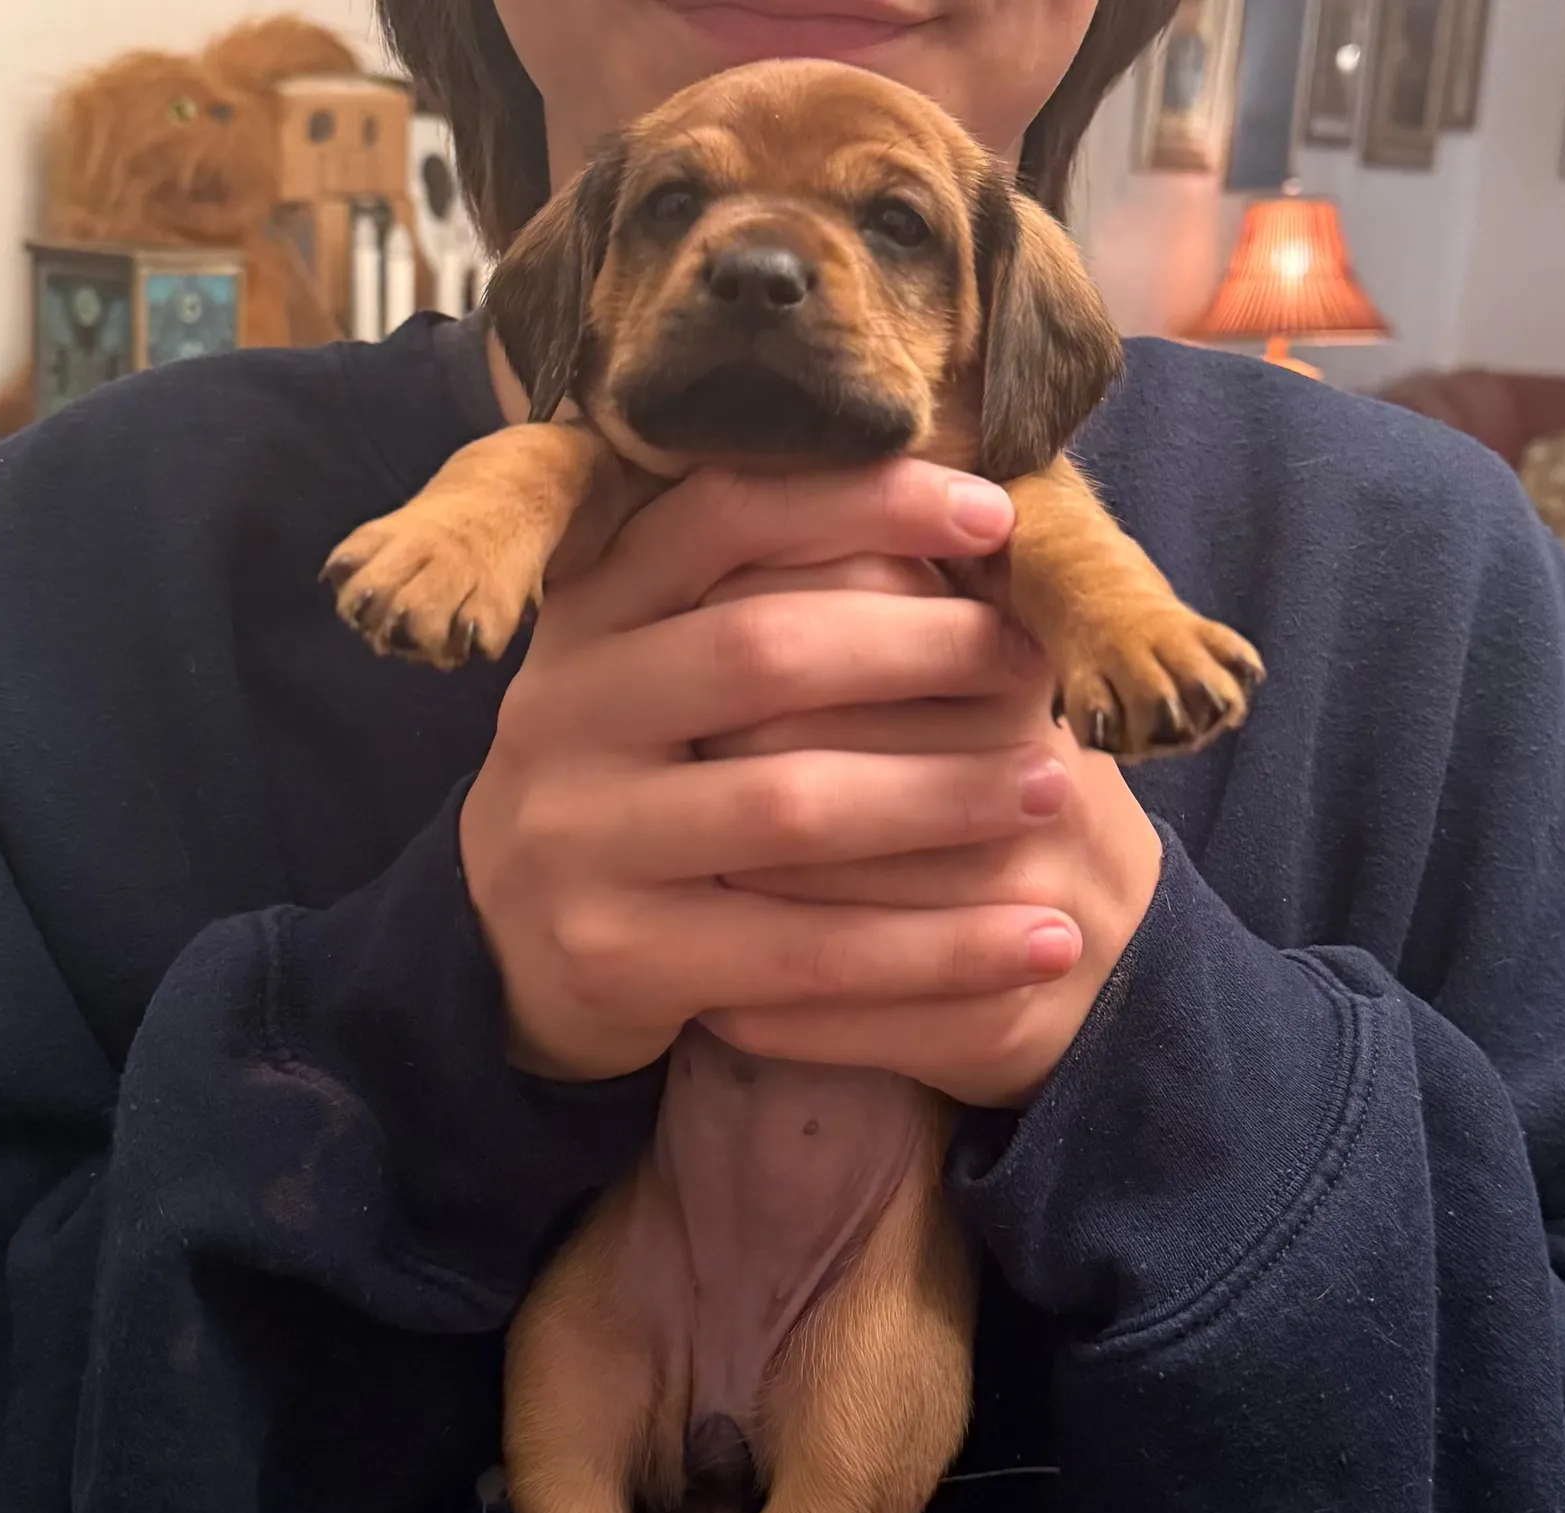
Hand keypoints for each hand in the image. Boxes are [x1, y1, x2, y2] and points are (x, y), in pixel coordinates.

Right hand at [459, 461, 1087, 1083]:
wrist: (509, 944)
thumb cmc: (642, 784)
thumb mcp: (660, 676)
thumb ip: (756, 605)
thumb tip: (961, 528)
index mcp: (588, 612)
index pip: (722, 517)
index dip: (861, 503)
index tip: (991, 510)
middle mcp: (562, 709)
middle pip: (761, 653)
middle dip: (920, 649)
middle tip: (1035, 666)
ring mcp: (577, 838)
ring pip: (788, 804)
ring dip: (943, 795)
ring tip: (1055, 788)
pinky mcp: (616, 956)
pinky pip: (804, 953)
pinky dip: (937, 949)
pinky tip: (1039, 941)